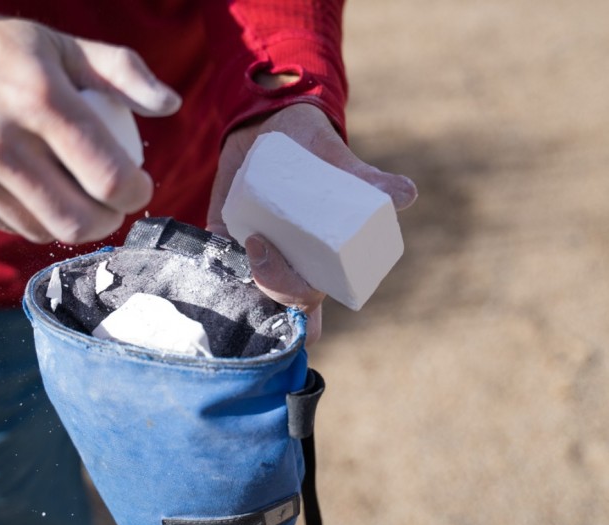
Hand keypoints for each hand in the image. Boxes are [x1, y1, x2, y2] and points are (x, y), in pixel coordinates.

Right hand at [0, 2, 180, 243]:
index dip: (137, 192)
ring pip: (47, 231)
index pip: (107, 174)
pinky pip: (13, 227)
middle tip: (116, 203)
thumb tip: (171, 104)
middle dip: (112, 219)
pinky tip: (43, 195)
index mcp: (38, 96)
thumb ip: (122, 71)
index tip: (140, 184)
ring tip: (84, 199)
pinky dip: (39, 220)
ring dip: (77, 223)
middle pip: (80, 219)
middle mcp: (1, 141)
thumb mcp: (59, 45)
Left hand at [207, 102, 416, 344]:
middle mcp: (285, 268)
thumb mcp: (333, 159)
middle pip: (272, 310)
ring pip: (240, 297)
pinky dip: (205, 266)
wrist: (270, 126)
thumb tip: (406, 196)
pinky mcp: (223, 243)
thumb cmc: (312, 146)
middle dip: (265, 288)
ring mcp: (251, 258)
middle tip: (256, 243)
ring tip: (239, 239)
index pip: (308, 311)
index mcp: (318, 265)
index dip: (295, 304)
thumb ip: (365, 179)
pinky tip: (211, 241)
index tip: (284, 267)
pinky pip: (211, 268)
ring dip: (232, 283)